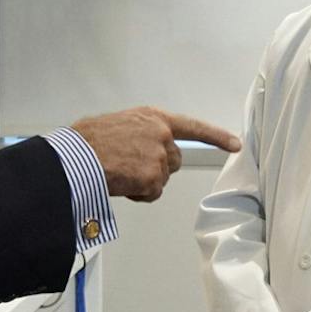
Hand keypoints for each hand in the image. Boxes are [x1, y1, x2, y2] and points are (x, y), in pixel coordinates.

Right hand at [71, 107, 240, 200]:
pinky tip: (120, 183)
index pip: (193, 127)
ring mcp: (158, 156)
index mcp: (153, 118)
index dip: (216, 136)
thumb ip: (139, 132)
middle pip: (174, 161)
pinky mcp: (153, 177)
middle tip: (129, 167)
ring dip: (144, 182)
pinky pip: (151, 193)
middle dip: (157, 168)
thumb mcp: (119, 124)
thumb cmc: (87, 141)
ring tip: (119, 173)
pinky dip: (137, 194)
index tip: (235, 144)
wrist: (75, 156)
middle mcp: (161, 134)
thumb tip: (139, 147)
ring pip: (161, 179)